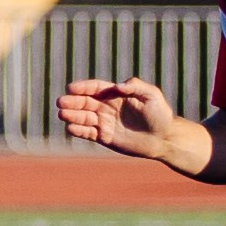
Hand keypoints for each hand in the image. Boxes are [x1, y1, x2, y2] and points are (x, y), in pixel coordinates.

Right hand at [55, 78, 178, 159]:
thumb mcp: (151, 95)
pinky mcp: (105, 137)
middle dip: (72, 102)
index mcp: (116, 95)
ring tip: (62, 114)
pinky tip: (70, 128)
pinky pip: (88, 133)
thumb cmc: (160, 114)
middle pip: (85, 102)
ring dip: (72, 115)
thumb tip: (116, 86)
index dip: (83, 87)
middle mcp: (108, 107)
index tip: (71, 88)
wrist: (164, 138)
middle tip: (61, 102)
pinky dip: (78, 130)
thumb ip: (134, 87)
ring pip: (84, 117)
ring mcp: (105, 122)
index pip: (95, 88)